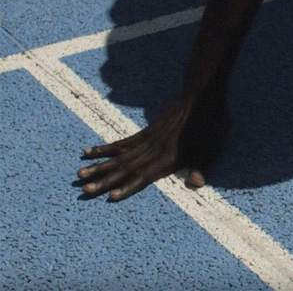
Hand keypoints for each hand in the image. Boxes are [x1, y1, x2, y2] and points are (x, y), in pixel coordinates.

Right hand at [77, 97, 227, 200]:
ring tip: (79, 174)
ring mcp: (148, 140)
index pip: (145, 176)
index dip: (128, 186)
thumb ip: (202, 165)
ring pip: (119, 156)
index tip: (110, 196)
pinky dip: (105, 149)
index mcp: (170, 157)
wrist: (200, 97)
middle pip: (125, 168)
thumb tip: (197, 184)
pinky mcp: (145, 132)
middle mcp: (154, 150)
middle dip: (105, 180)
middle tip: (84, 189)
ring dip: (99, 166)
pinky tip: (90, 152)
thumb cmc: (210, 125)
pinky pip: (121, 142)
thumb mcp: (212, 146)